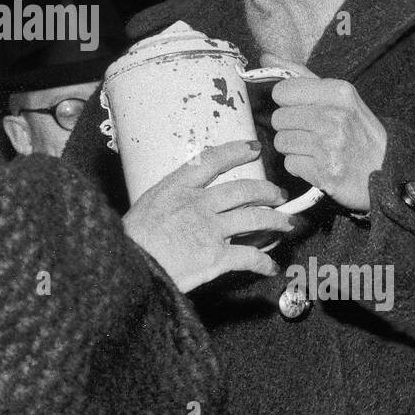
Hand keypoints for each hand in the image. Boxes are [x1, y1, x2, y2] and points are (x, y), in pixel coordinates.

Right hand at [122, 141, 293, 292]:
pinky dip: (265, 262)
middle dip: (267, 191)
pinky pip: (250, 256)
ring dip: (276, 221)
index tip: (253, 147)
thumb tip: (184, 200)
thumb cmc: (130, 240)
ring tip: (287, 223)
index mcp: (176, 187)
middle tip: (278, 195)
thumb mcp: (146, 205)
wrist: (127, 267)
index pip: (212, 160)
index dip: (236, 151)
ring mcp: (210, 230)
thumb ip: (169, 198)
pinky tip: (271, 266)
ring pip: (255, 218)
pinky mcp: (216, 258)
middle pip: (244, 190)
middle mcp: (197, 204)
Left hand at [264, 54, 386, 213]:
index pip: (282, 91)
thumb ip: (300, 75)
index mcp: (338, 91)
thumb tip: (266, 57)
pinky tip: (319, 163)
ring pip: (281, 142)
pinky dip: (301, 166)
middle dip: (290, 127)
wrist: (388, 169)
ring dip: (294, 147)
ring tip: (317, 148)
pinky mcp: (325, 172)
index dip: (288, 102)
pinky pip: (290, 164)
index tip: (304, 108)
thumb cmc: (358, 130)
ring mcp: (330, 146)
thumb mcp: (339, 96)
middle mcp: (334, 116)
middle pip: (278, 118)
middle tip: (313, 132)